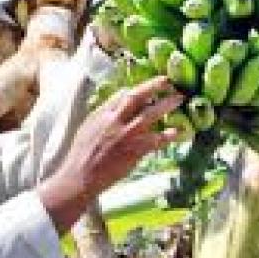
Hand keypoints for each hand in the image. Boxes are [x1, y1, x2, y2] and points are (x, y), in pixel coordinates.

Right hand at [39, 77, 183, 232]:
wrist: (80, 176)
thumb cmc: (81, 155)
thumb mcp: (87, 128)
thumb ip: (102, 116)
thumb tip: (114, 107)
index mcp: (102, 114)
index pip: (122, 94)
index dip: (137, 89)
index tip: (147, 89)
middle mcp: (115, 120)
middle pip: (137, 96)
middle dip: (154, 86)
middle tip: (168, 81)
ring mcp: (126, 135)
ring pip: (151, 114)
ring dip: (167, 104)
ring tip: (179, 98)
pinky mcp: (135, 150)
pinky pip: (157, 139)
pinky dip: (169, 135)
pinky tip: (179, 132)